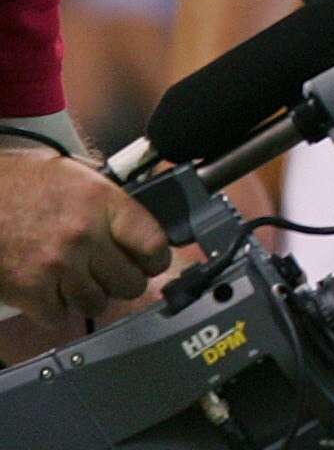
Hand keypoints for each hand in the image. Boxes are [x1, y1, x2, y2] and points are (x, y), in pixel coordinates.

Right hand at [0, 149, 166, 324]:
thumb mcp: (74, 175)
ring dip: (89, 296)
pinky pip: (59, 317)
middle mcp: (84, 236)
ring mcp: (57, 267)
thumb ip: (108, 201)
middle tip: (112, 274)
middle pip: (130, 283)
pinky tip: (50, 291)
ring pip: (97, 304)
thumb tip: (136, 225)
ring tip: (77, 281)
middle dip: (124, 281)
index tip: (151, 262)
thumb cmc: (18, 185)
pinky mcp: (29, 291)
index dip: (156, 258)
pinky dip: (55, 309)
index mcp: (102, 202)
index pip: (153, 244)